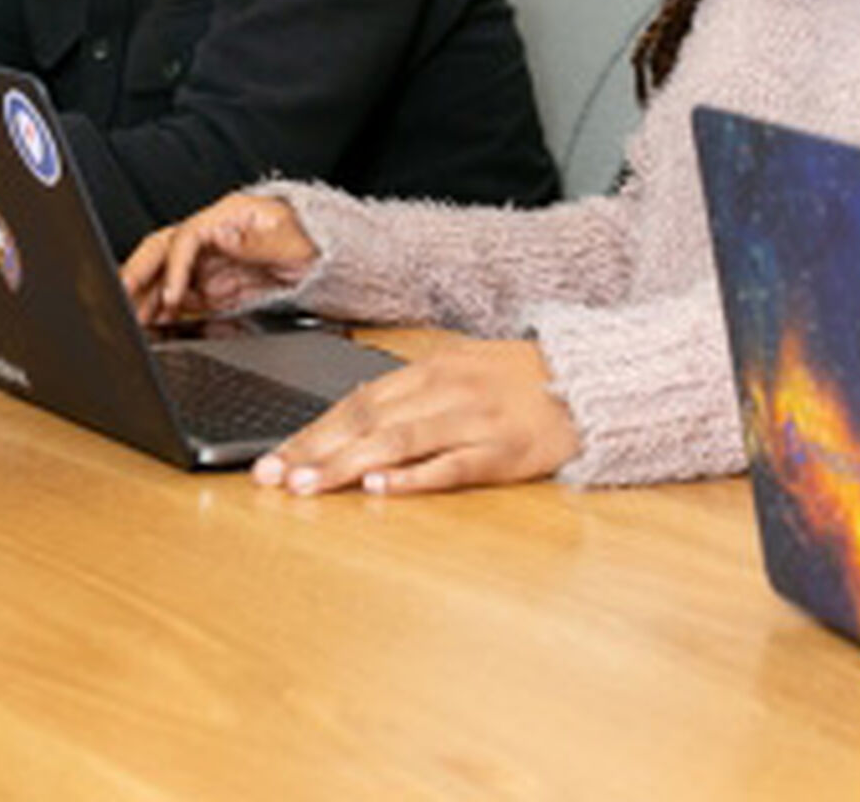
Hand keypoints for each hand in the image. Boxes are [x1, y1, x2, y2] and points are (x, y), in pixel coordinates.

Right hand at [121, 193, 318, 324]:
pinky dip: (161, 309)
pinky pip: (178, 295)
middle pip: (162, 250)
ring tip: (129, 320)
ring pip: (163, 274)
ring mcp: (207, 261)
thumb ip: (256, 241)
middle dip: (138, 273)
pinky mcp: (210, 285)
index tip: (174, 298)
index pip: (186, 238)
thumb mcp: (292, 240)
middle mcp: (209, 236)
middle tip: (120, 299)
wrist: (326, 260)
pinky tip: (151, 324)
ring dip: (144, 296)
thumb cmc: (312, 241)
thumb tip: (221, 237)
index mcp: (225, 217)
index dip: (176, 268)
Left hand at [251, 337, 580, 496]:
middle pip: (368, 420)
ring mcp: (473, 420)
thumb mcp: (457, 374)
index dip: (311, 432)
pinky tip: (384, 489)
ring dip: (348, 464)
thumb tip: (349, 427)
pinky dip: (416, 477)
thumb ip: (408, 398)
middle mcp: (445, 390)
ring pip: (399, 440)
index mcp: (429, 369)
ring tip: (309, 486)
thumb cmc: (515, 383)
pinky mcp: (503, 452)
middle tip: (273, 478)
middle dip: (315, 450)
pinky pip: (453, 464)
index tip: (271, 459)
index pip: (356, 402)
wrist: (588, 381)